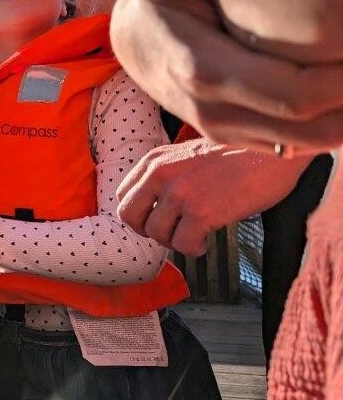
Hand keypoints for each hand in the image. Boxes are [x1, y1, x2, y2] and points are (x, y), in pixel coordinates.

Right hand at [110, 0, 342, 151]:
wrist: (132, 43)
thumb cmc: (156, 0)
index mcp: (204, 71)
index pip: (294, 93)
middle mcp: (215, 111)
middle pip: (311, 126)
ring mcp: (225, 131)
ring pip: (309, 142)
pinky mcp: (235, 138)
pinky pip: (296, 145)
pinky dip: (331, 125)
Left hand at [117, 138, 312, 256]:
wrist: (274, 150)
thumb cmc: (240, 153)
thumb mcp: (189, 154)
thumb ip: (169, 175)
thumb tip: (158, 205)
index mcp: (156, 160)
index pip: (124, 195)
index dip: (139, 213)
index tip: (158, 219)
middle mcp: (161, 174)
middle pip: (130, 216)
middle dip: (149, 231)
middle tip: (172, 232)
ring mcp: (180, 193)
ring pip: (156, 234)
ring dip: (175, 241)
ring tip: (196, 236)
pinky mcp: (201, 211)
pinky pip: (183, 244)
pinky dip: (194, 249)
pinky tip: (207, 240)